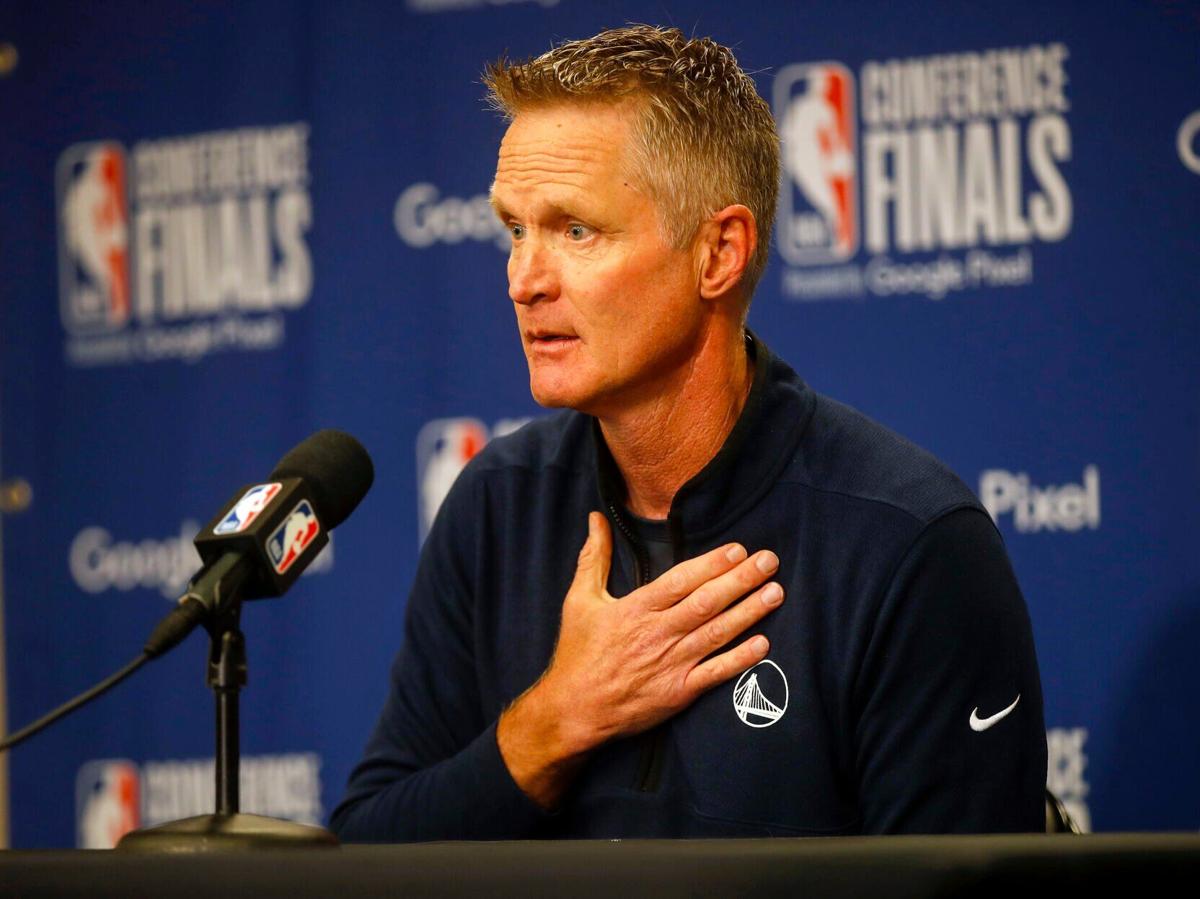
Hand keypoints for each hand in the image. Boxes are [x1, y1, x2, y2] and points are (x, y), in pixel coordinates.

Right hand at [497, 511, 783, 806]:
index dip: (712, 564)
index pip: (681, 581)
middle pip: (706, 602)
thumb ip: (593, 558)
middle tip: (769, 561)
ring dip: (749, 612)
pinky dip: (740, 659)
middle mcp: (657, 634)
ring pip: (716, 633)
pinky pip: (715, 673)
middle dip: (741, 580)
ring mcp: (670, 664)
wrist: (574, 711)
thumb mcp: (579, 600)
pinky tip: (764, 643)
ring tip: (776, 592)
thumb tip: (596, 519)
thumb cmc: (578, 654)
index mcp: (635, 609)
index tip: (738, 549)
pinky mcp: (678, 693)